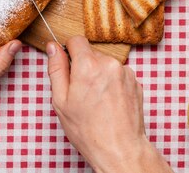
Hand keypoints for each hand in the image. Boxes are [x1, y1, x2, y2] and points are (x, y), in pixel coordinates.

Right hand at [46, 37, 172, 172]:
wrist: (120, 149)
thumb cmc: (88, 129)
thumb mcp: (61, 100)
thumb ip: (56, 68)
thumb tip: (53, 47)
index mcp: (88, 65)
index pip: (76, 40)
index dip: (69, 51)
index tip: (68, 66)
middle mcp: (109, 63)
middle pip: (91, 52)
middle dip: (84, 66)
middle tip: (81, 91)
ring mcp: (125, 72)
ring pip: (105, 63)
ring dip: (99, 74)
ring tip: (97, 99)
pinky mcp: (135, 82)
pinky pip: (118, 73)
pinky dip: (112, 82)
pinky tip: (109, 102)